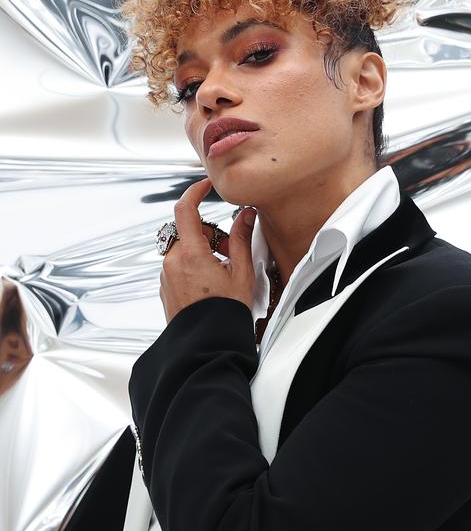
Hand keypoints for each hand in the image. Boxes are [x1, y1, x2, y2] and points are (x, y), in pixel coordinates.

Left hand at [159, 177, 256, 324]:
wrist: (208, 345)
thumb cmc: (225, 314)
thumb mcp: (241, 273)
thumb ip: (241, 238)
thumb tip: (245, 215)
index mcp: (191, 254)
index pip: (185, 209)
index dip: (195, 191)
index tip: (206, 186)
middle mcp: (173, 262)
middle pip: (187, 230)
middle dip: (207, 232)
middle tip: (228, 250)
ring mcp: (166, 275)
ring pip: (182, 248)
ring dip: (201, 250)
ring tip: (221, 271)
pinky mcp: (165, 287)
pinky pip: (178, 265)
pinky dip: (193, 265)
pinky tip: (210, 283)